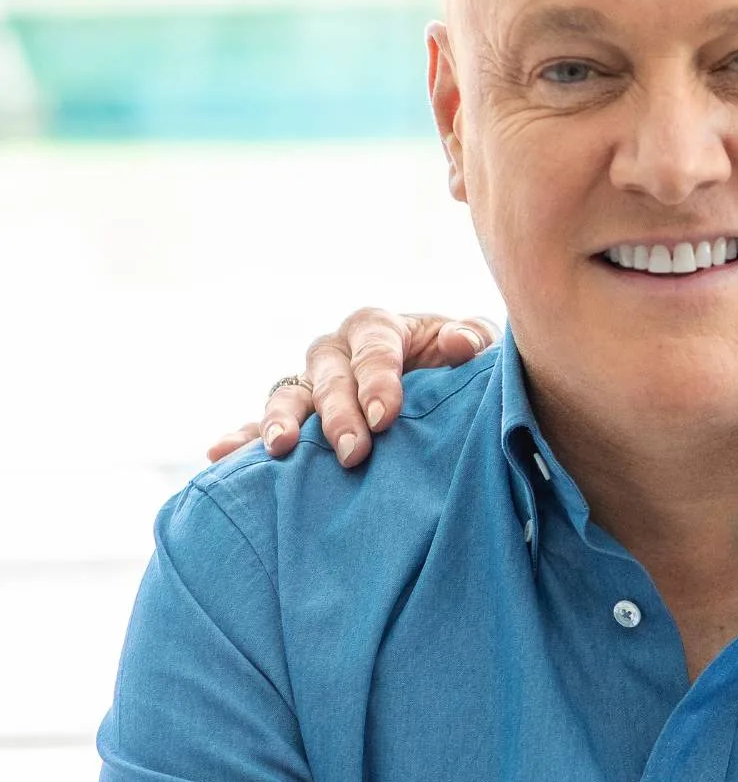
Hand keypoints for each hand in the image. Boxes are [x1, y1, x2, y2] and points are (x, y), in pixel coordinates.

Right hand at [206, 308, 498, 466]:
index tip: (386, 415)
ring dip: (282, 421)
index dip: (378, 379)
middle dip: (338, 412)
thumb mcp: (474, 348)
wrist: (440, 389)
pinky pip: (262, 425)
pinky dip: (242, 438)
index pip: (374, 347)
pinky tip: (219, 453)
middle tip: (352, 451)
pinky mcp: (297, 416)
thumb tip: (459, 343)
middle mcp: (336, 352)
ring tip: (280, 447)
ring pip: (289, 396)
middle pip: (329, 376)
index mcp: (378, 328)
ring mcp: (310, 384)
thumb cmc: (458, 366)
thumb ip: (471, 341)